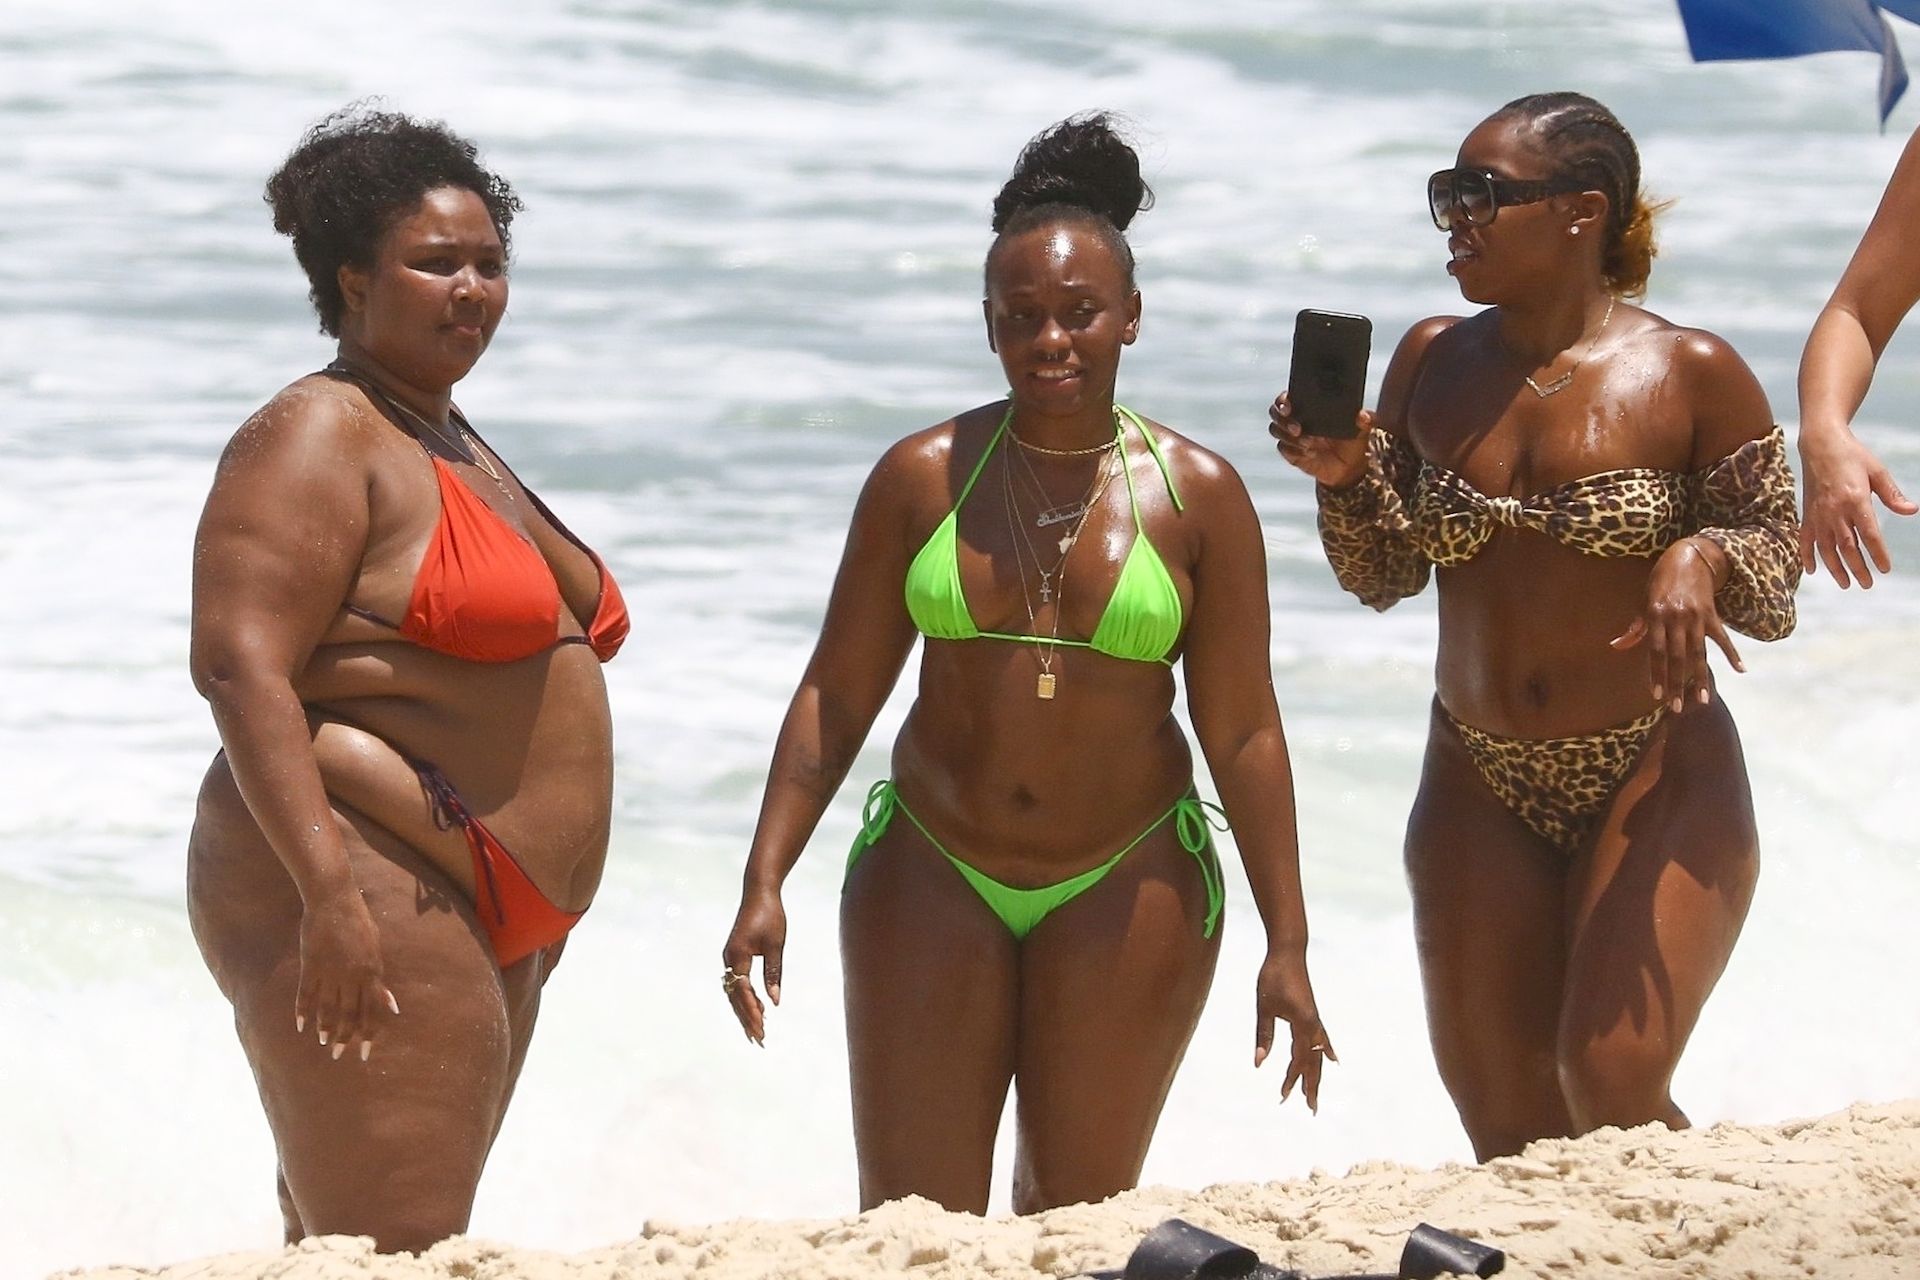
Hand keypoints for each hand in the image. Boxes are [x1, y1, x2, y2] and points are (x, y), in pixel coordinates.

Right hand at [295, 889, 398, 1062]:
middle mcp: (352, 975)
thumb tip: (390, 1005)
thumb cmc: (359, 923)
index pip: (371, 1010)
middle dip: (344, 1037)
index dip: (368, 1033)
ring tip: (322, 1042)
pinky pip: (306, 993)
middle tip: (338, 1054)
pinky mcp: (311, 964)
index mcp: (372, 972)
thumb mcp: (376, 950)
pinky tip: (301, 1025)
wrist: (334, 900)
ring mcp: (330, 971)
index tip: (365, 1052)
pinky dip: (303, 1010)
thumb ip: (379, 980)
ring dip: (324, 1027)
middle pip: (349, 1014)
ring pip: (327, 1008)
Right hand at [722, 888, 786, 1045]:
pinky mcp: (734, 955)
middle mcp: (729, 958)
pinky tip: (758, 1007)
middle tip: (759, 1039)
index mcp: (738, 956)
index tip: (762, 1029)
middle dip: (746, 1018)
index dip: (752, 1011)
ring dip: (745, 1010)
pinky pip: (737, 982)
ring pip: (734, 991)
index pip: (744, 991)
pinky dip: (745, 997)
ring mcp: (730, 957)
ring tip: (757, 1030)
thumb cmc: (770, 915)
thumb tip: (775, 1001)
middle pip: (735, 996)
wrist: (759, 892)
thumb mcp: (776, 945)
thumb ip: (774, 973)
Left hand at [1253, 946, 1333, 1111]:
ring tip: (1314, 1093)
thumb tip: (1259, 1063)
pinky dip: (1325, 1053)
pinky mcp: (1312, 1015)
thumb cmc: (1272, 976)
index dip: (1292, 1079)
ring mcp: (1315, 1020)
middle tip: (1311, 1109)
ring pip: (1317, 1054)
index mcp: (1302, 1024)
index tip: (1284, 1096)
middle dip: (1311, 1086)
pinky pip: (1321, 1040)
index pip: (1298, 1060)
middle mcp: (1313, 1025)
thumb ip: (1264, 1035)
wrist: (1288, 952)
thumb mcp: (1264, 1007)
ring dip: (1316, 1074)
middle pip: (1313, 1062)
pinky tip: (1331, 1060)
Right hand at [1269, 392, 1371, 487]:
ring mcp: (1292, 437)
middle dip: (1282, 418)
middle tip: (1298, 427)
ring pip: (1276, 430)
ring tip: (1309, 443)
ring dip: (1288, 436)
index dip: (1283, 399)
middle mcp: (1297, 419)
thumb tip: (1363, 416)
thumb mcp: (1362, 431)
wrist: (1349, 468)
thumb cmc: (1353, 443)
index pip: (1288, 397)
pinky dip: (1294, 450)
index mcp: (1310, 407)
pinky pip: (1283, 449)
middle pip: (1275, 412)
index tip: (1290, 405)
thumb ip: (1366, 421)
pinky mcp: (1292, 453)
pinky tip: (1309, 453)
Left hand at [1610, 538, 1742, 712]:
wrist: (1689, 556)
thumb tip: (1617, 645)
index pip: (1655, 651)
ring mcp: (1697, 618)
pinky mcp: (1713, 615)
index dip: (1656, 673)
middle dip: (1676, 683)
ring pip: (1699, 653)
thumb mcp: (1643, 599)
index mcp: (1656, 615)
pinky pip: (1723, 639)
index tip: (1655, 695)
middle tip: (1677, 707)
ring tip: (1702, 699)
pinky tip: (1740, 670)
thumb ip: (1636, 626)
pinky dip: (1732, 654)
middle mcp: (1677, 618)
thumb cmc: (1661, 580)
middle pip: (1677, 657)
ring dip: (1700, 677)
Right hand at [1799, 428, 1915, 587]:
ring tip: (1846, 583)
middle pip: (1847, 547)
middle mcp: (1834, 510)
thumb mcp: (1878, 472)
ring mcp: (1818, 513)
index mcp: (1855, 500)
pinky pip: (1805, 539)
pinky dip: (1807, 555)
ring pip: (1826, 548)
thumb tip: (1912, 511)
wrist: (1820, 444)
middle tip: (1867, 584)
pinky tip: (1812, 570)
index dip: (1877, 554)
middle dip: (1858, 568)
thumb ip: (1893, 495)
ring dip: (1835, 568)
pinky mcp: (1807, 513)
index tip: (1885, 569)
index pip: (1869, 534)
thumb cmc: (1853, 456)